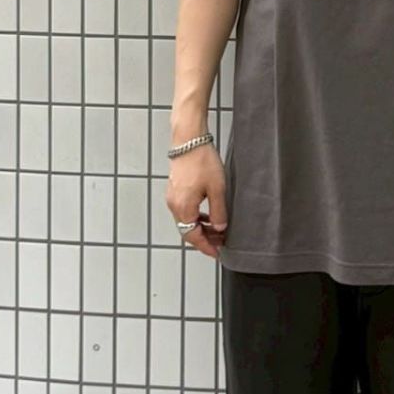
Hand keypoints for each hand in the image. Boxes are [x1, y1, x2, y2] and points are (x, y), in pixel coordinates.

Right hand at [165, 144, 227, 259]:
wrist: (189, 140)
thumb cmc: (202, 160)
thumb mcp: (217, 189)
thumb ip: (218, 212)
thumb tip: (220, 228)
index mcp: (183, 208)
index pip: (193, 237)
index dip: (206, 247)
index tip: (217, 253)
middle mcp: (174, 205)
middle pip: (187, 231)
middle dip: (204, 238)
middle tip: (220, 242)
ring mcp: (173, 197)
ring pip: (186, 221)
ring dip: (200, 227)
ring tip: (217, 229)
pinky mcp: (175, 189)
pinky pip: (184, 210)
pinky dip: (196, 216)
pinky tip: (207, 214)